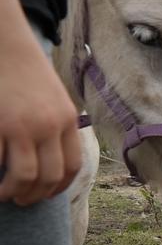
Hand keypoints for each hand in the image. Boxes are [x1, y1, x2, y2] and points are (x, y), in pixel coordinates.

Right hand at [0, 45, 80, 205]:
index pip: (71, 167)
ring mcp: (23, 125)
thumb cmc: (27, 71)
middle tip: (20, 200)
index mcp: (67, 121)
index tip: (45, 195)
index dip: (58, 187)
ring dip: (13, 191)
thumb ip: (58, 125)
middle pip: (49, 176)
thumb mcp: (55, 98)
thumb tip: (55, 156)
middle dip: (34, 195)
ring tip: (3, 194)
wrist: (6, 44)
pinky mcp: (0, 124)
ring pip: (25, 176)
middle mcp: (50, 126)